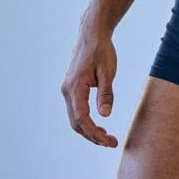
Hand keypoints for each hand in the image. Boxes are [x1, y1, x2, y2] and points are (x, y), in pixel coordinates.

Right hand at [61, 29, 118, 147]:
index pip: (82, 119)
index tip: (109, 142)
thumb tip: (105, 115)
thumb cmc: (102, 50)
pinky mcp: (71, 88)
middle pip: (76, 123)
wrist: (92, 34)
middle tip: (111, 143)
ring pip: (75, 118)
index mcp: (75, 87)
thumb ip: (106, 93)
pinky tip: (99, 124)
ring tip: (107, 137)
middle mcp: (67, 91)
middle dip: (92, 136)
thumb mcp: (108, 71)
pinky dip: (86, 121)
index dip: (95, 134)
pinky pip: (76, 110)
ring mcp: (68, 90)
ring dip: (89, 130)